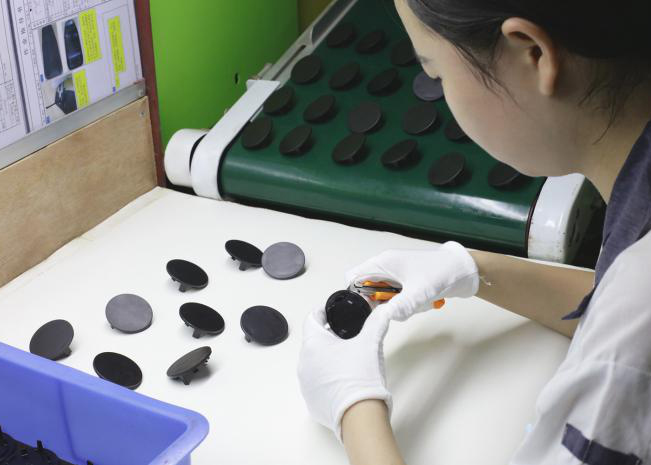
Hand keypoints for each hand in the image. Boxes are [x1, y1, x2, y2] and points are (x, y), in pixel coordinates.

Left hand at [297, 305, 391, 441]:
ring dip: (327, 358)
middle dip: (329, 336)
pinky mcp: (311, 401)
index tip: (333, 312)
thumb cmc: (361, 378)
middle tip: (347, 336)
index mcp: (313, 344)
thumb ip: (377, 321)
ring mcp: (305, 384)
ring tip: (348, 358)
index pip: (312, 319)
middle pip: (314, 341)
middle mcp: (304, 363)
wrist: (360, 416)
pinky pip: (317, 383)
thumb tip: (384, 310)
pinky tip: (344, 379)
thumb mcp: (371, 342)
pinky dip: (328, 378)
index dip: (323, 312)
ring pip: (314, 362)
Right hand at [344, 241, 478, 320]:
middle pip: (369, 290)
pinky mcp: (407, 283)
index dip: (355, 294)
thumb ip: (399, 306)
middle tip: (400, 307)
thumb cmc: (442, 272)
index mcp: (383, 262)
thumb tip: (382, 319)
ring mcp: (397, 275)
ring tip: (418, 303)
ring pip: (385, 297)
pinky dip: (409, 304)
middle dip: (383, 303)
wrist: (465, 269)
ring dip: (399, 305)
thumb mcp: (419, 291)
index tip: (368, 308)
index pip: (354, 277)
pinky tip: (425, 302)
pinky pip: (399, 299)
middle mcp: (387, 266)